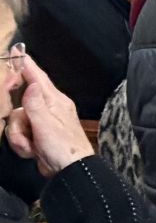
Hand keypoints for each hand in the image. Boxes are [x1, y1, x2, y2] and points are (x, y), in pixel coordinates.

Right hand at [4, 54, 93, 175]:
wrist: (71, 171)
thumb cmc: (64, 148)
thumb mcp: (47, 126)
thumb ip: (36, 106)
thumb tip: (31, 85)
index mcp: (55, 101)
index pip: (38, 78)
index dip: (26, 66)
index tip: (17, 51)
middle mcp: (48, 108)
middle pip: (20, 104)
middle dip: (18, 122)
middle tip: (26, 131)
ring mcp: (41, 122)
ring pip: (16, 121)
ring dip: (20, 137)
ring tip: (32, 146)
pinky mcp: (36, 134)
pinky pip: (19, 134)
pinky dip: (22, 144)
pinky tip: (32, 151)